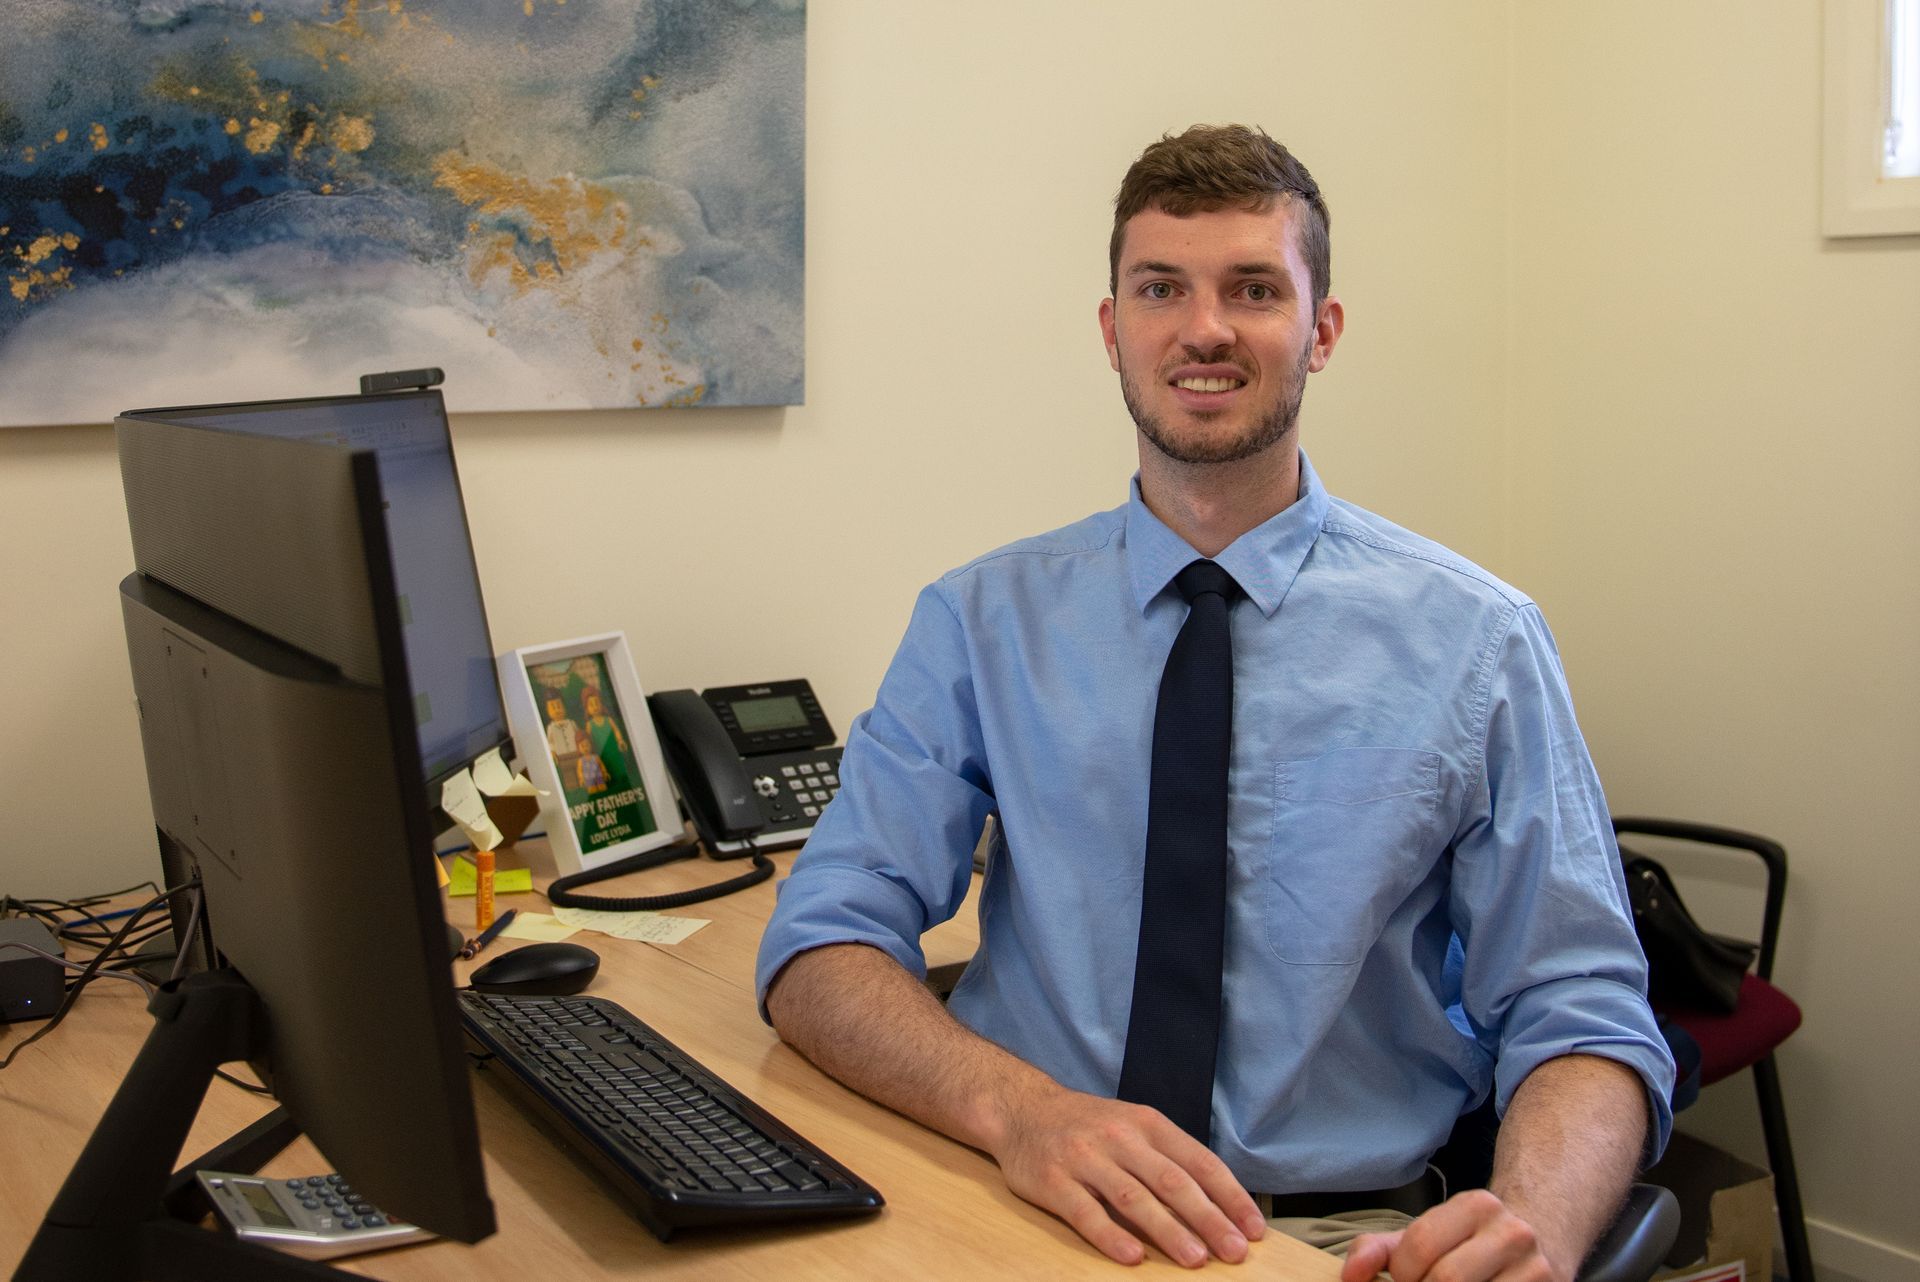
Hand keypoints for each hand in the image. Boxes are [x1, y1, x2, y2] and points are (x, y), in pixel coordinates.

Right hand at [986, 1081, 1265, 1267]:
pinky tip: (1132, 1257)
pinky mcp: (1053, 1181)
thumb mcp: (1133, 1126)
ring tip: (1194, 1258)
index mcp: (1147, 1124)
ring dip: (1168, 1230)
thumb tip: (1219, 1204)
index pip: (1199, 1162)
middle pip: (1172, 1181)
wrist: (1022, 1109)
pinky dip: (1110, 1235)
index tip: (1253, 1229)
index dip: (1229, 1196)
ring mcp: (1084, 1158)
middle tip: (1233, 1251)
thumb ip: (1169, 1158)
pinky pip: (1085, 1212)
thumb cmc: (1087, 1125)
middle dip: (1208, 1219)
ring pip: (1133, 1197)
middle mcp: (1119, 1138)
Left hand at [1340, 1190, 1561, 1281]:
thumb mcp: (1428, 1232)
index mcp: (1476, 1206)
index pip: (1420, 1244)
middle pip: (1447, 1280)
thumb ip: (1379, 1250)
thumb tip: (1350, 1276)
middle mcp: (1511, 1234)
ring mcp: (1537, 1270)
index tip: (1402, 1279)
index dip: (1400, 1273)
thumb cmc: (1470, 1241)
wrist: (1543, 1233)